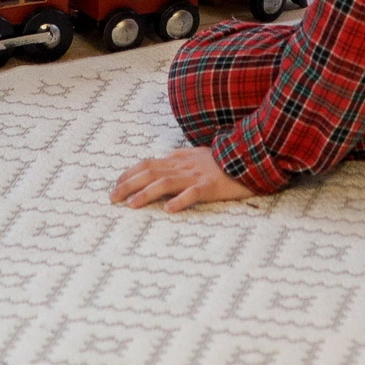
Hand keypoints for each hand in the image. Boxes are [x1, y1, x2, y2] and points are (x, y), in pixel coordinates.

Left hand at [111, 145, 256, 212]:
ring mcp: (197, 175)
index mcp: (180, 159)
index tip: (115, 184)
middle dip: (128, 184)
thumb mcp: (198, 156)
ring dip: (146, 194)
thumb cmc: (225, 159)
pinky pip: (194, 193)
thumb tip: (161, 165)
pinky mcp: (212, 187)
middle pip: (150, 173)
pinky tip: (169, 210)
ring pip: (166, 182)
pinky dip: (180, 200)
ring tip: (131, 205)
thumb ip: (180, 160)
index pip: (148, 164)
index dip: (129, 173)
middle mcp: (184, 166)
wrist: (252, 155)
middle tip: (112, 198)